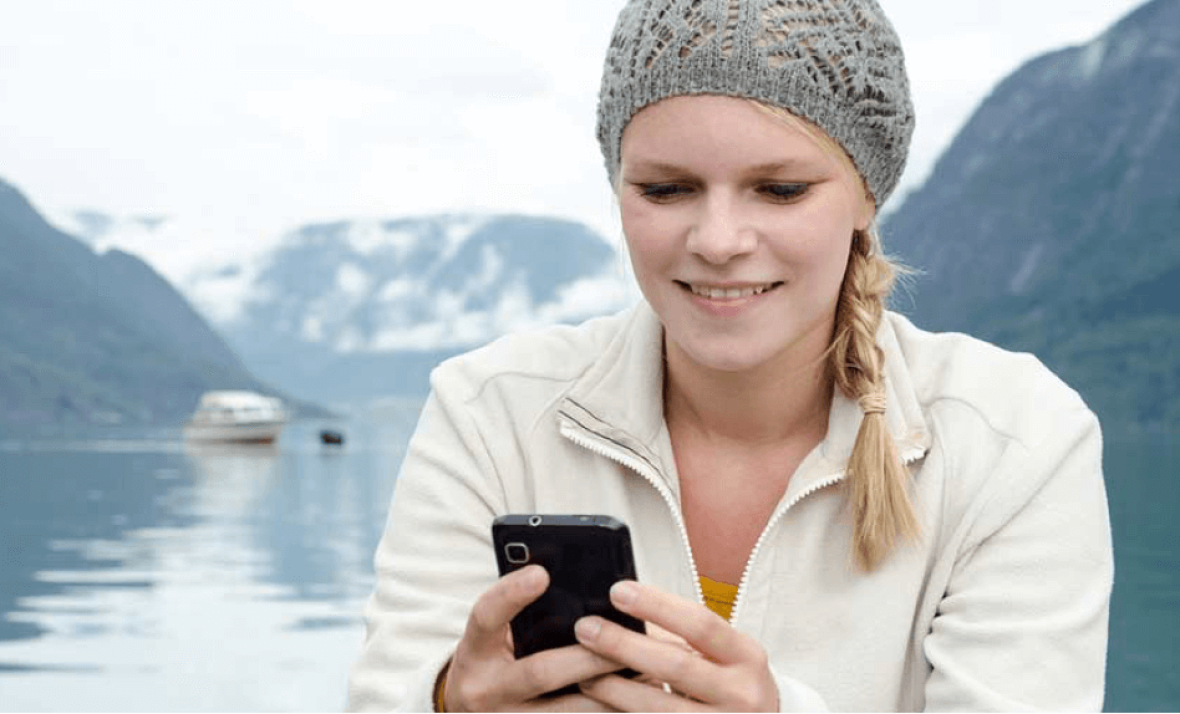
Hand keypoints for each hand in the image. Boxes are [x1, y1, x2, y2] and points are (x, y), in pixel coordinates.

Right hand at [444, 564, 626, 711]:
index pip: (487, 615)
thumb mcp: (495, 632)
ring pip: (565, 712)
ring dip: (609, 694)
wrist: (470, 708)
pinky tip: (636, 703)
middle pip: (540, 672)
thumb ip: (522, 611)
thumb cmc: (494, 657)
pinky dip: (606, 712)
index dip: (511, 594)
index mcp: (475, 648)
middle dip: (588, 657)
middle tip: (627, 641)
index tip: (542, 573)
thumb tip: (571, 582)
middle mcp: (485, 687)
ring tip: (646, 675)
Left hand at [573, 581, 777, 711]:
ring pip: (660, 708)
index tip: (618, 591)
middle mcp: (742, 693)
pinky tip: (600, 707)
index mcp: (745, 656)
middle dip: (625, 646)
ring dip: (616, 690)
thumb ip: (683, 635)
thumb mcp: (723, 655)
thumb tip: (625, 607)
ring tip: (582, 674)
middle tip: (586, 629)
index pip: (700, 623)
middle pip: (676, 666)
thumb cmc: (731, 683)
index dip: (657, 605)